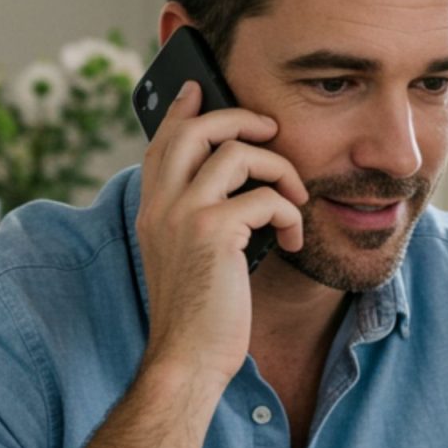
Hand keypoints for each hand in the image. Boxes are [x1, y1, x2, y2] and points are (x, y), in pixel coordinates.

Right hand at [137, 81, 307, 393]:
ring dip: (281, 170)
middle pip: (196, 127)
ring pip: (238, 152)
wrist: (188, 358)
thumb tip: (236, 186)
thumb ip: (197, 218)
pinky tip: (292, 240)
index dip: (184, 109)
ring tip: (295, 198)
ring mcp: (184, 214)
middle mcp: (161, 204)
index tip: (201, 88)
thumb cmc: (199, 315)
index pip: (163, 140)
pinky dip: (292, 214)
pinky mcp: (214, 232)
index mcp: (152, 208)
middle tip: (272, 131)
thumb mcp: (188, 256)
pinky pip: (267, 197)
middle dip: (241, 118)